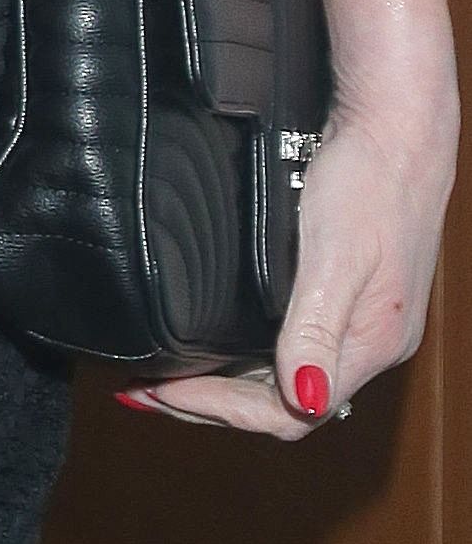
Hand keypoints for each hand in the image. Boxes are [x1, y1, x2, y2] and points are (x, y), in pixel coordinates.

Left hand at [123, 85, 456, 438]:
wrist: (397, 129)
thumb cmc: (370, 182)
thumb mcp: (336, 254)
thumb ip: (316, 328)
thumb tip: (305, 399)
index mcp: (372, 344)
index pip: (290, 414)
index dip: (222, 409)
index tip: (164, 392)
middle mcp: (369, 343)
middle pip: (284, 405)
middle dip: (212, 404)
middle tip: (144, 394)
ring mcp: (360, 322)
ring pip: (284, 379)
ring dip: (225, 386)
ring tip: (167, 381)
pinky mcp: (348, 298)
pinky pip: (293, 348)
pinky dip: (248, 358)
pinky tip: (218, 350)